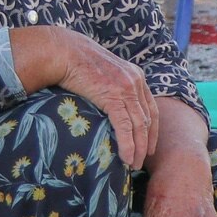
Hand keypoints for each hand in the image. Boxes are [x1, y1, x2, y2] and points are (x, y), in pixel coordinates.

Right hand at [11, 27, 158, 168]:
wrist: (65, 52)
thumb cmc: (77, 62)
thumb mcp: (104, 72)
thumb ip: (113, 86)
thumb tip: (110, 104)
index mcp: (136, 76)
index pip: (151, 108)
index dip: (152, 129)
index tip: (149, 145)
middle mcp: (136, 81)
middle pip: (148, 118)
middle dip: (147, 142)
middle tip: (142, 160)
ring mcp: (126, 89)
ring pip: (139, 125)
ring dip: (138, 148)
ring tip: (133, 164)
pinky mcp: (113, 96)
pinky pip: (124, 126)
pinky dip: (127, 144)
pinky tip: (125, 157)